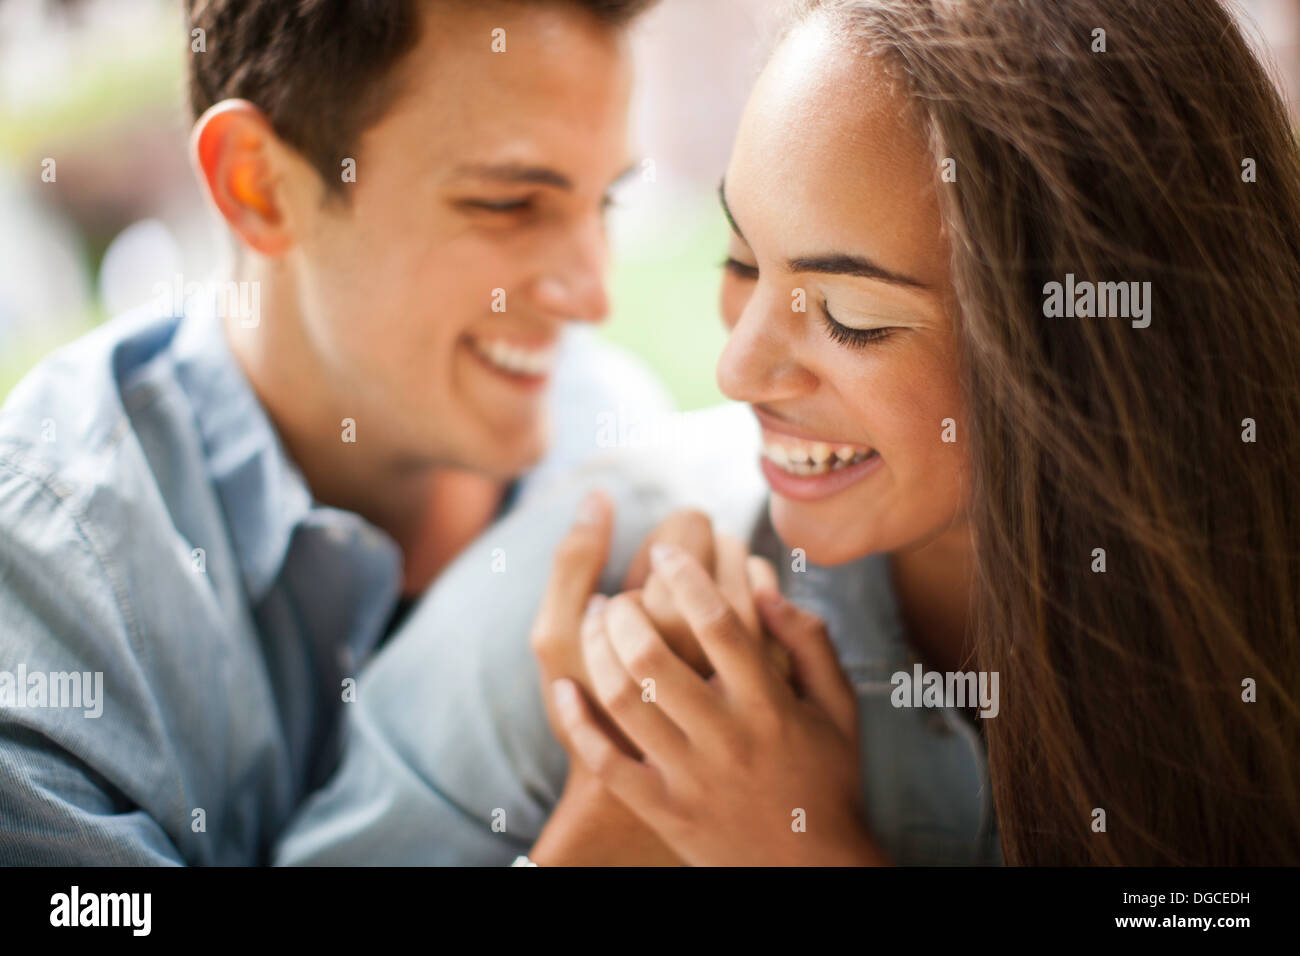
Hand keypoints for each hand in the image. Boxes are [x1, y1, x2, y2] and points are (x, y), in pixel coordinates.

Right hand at [529, 492, 781, 739]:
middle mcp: (704, 659)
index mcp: (652, 633)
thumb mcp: (557, 643)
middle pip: (729, 561)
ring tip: (723, 559)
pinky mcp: (767, 702)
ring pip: (757, 592)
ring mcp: (741, 683)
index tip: (665, 544)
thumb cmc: (587, 711)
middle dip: (714, 543)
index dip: (677, 534)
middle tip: (698, 543)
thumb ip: (573, 568)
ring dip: (742, 562)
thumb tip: (598, 496)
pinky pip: (780, 629)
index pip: (683, 543)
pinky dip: (769, 596)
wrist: (625, 807)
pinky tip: (751, 591)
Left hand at [550, 543, 884, 865]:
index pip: (719, 622)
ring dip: (597, 651)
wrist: (812, 873)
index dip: (686, 575)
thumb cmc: (828, 781)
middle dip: (625, 612)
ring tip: (594, 622)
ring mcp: (689, 776)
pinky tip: (565, 688)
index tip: (667, 550)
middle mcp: (726, 737)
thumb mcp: (839, 708)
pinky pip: (605, 761)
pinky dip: (577, 721)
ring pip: (623, 700)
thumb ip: (808, 641)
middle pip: (654, 657)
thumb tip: (767, 584)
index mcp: (770, 705)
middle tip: (618, 596)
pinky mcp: (662, 808)